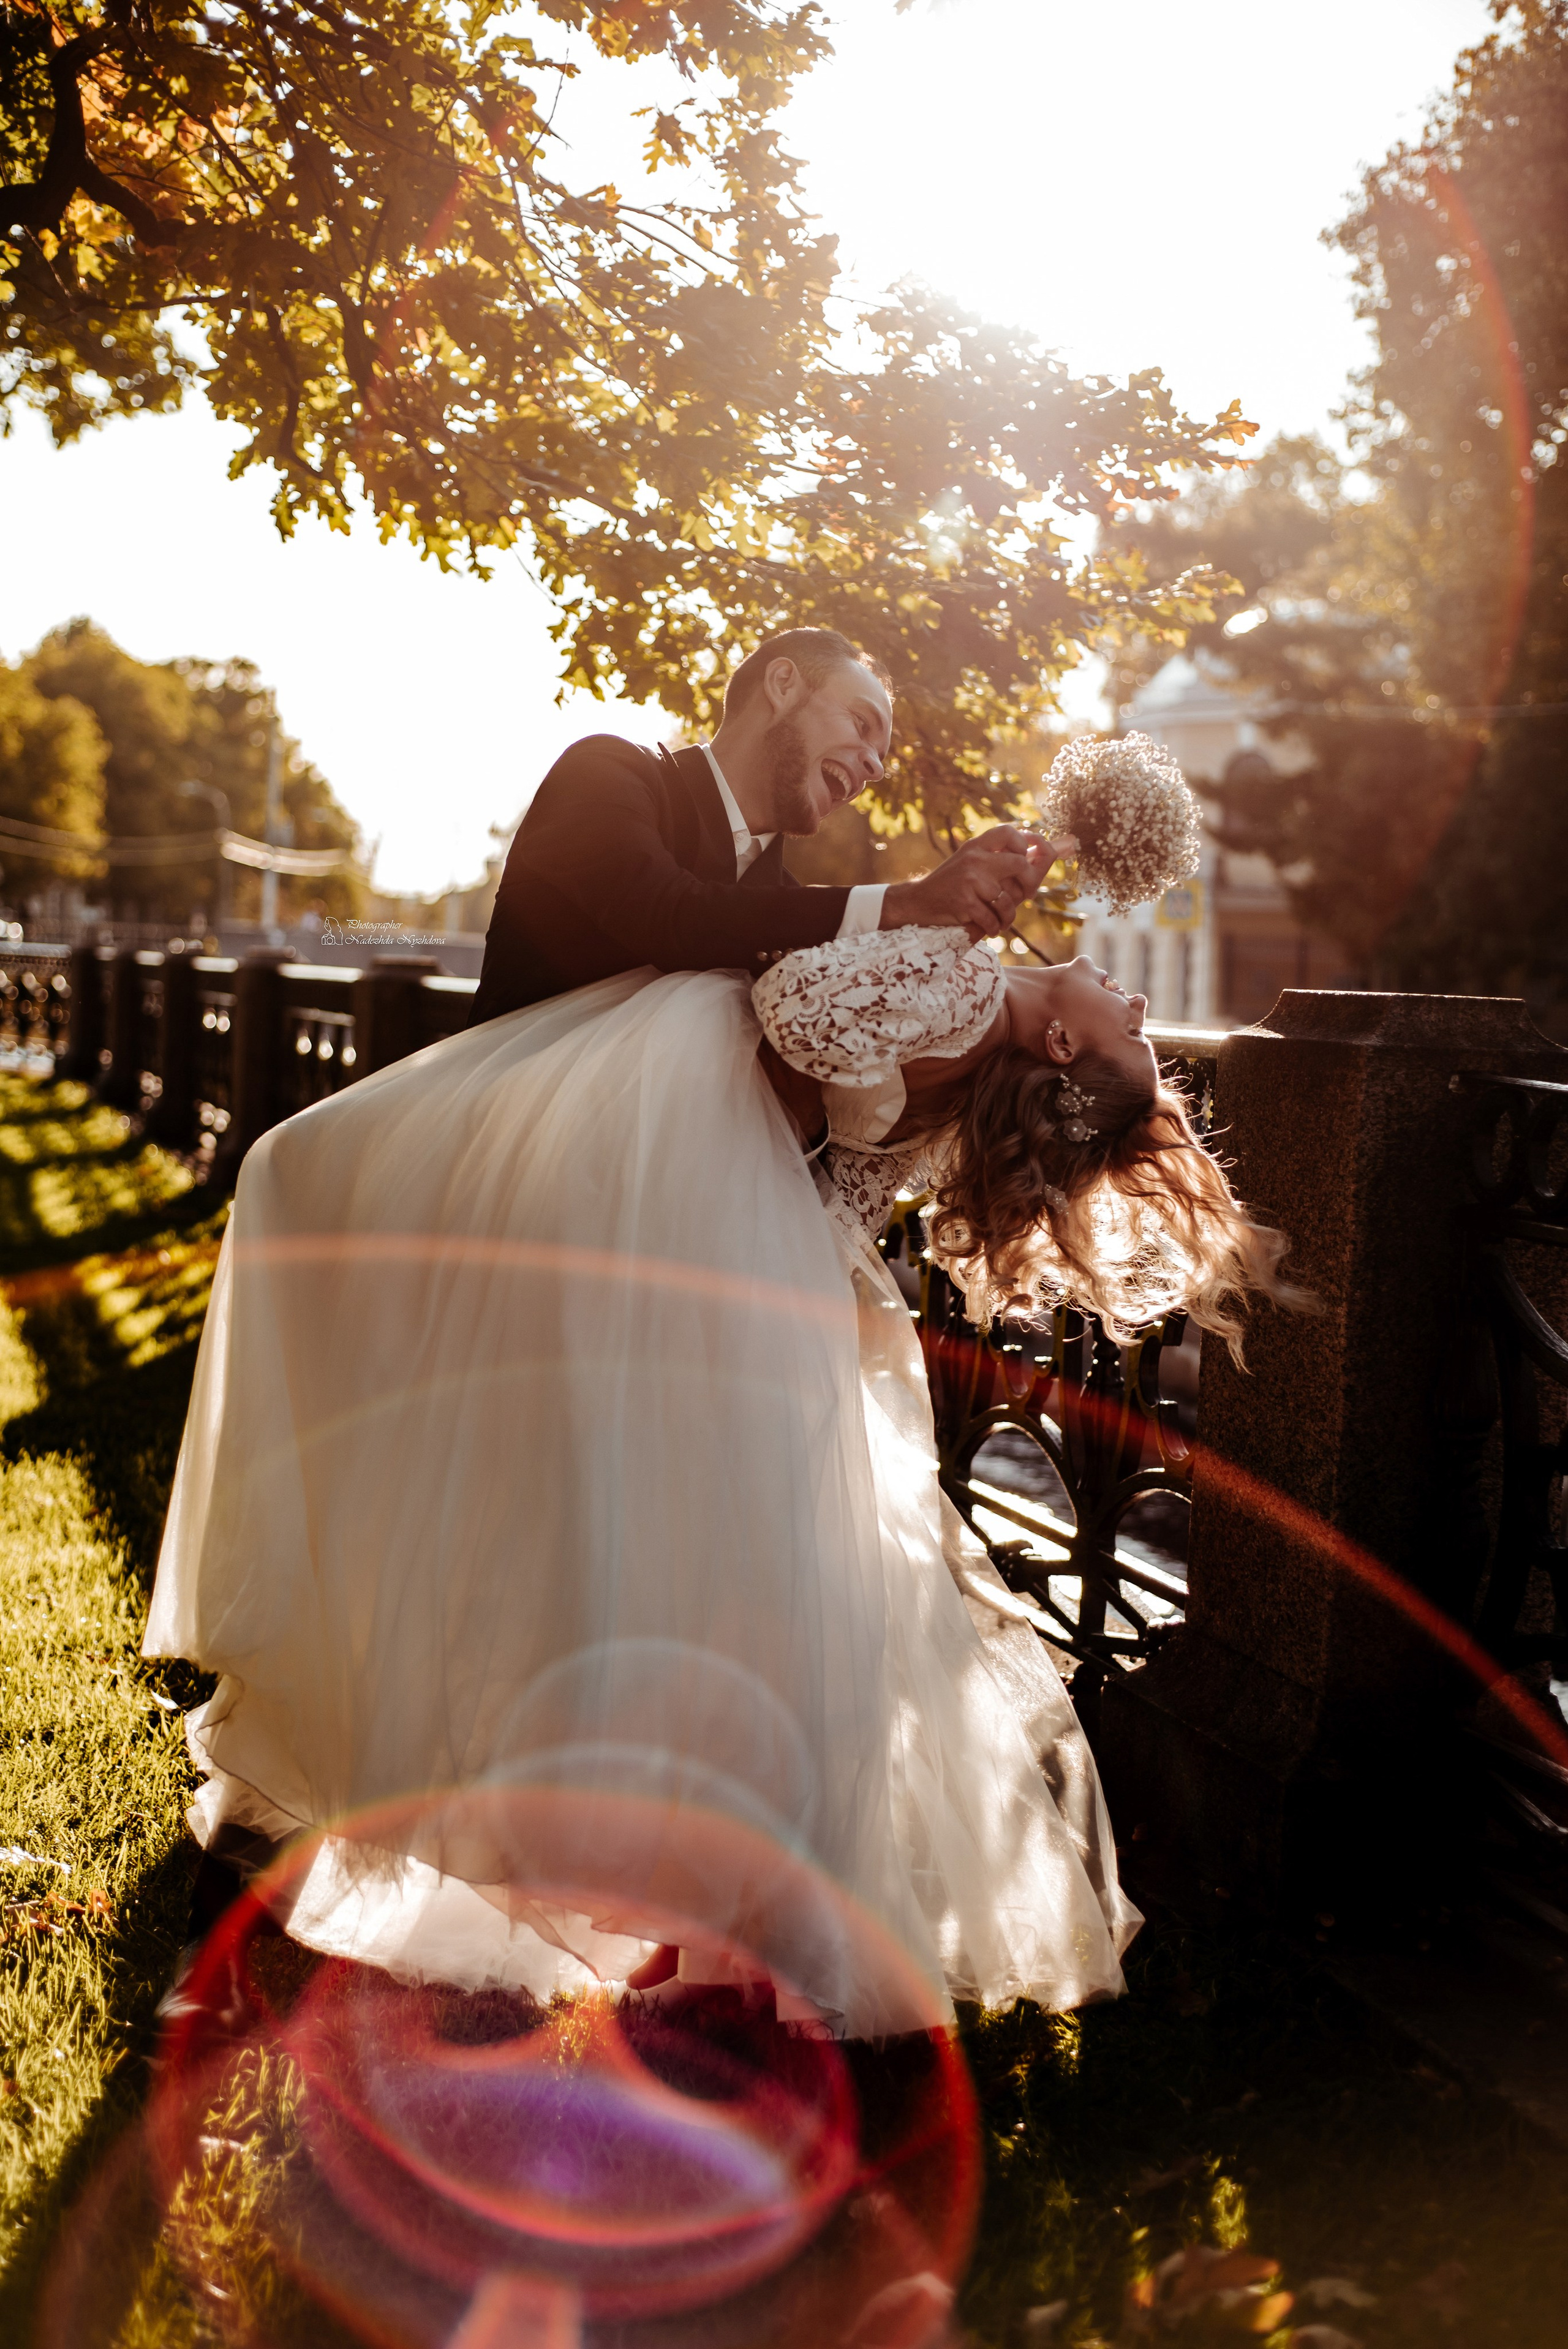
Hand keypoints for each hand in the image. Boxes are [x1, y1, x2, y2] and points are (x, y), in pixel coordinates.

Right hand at [880, 828, 1076, 942]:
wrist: (918, 903)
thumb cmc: (955, 885)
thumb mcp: (977, 864)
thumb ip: (1011, 860)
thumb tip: (1061, 848)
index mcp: (977, 845)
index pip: (1011, 832)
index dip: (1027, 844)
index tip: (1028, 857)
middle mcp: (974, 857)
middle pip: (1019, 866)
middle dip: (1028, 885)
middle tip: (1024, 896)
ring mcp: (969, 879)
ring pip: (1008, 900)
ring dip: (1008, 916)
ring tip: (999, 919)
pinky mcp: (964, 902)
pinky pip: (994, 919)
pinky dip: (994, 927)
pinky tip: (987, 927)